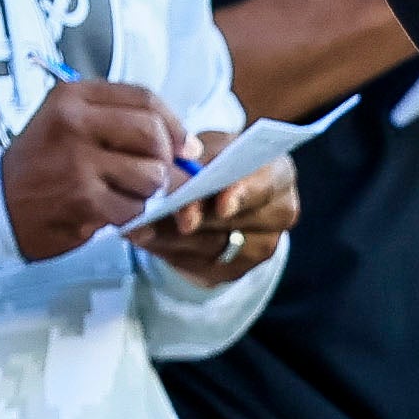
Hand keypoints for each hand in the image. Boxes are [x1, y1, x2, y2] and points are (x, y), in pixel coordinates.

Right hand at [0, 81, 189, 263]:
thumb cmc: (40, 168)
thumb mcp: (70, 125)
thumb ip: (124, 123)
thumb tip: (190, 146)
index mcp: (72, 97)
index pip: (145, 98)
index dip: (174, 125)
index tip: (183, 145)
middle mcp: (73, 122)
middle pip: (155, 135)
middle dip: (163, 160)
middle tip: (149, 174)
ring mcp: (77, 160)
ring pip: (152, 175)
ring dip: (145, 193)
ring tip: (119, 192)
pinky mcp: (82, 198)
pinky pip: (136, 208)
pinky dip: (129, 216)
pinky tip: (106, 211)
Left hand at [135, 134, 295, 279]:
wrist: (218, 191)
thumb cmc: (216, 161)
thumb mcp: (210, 147)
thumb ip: (200, 157)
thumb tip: (176, 172)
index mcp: (278, 175)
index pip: (265, 186)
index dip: (243, 195)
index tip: (221, 205)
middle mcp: (278, 215)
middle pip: (237, 223)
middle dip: (197, 218)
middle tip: (165, 214)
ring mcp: (259, 248)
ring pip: (211, 247)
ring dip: (171, 237)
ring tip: (140, 227)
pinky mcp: (233, 270)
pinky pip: (196, 265)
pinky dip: (166, 250)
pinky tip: (145, 237)